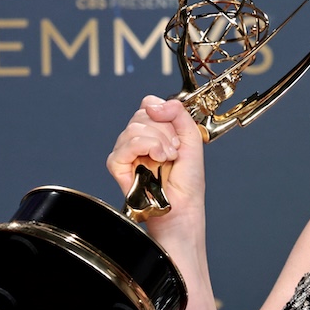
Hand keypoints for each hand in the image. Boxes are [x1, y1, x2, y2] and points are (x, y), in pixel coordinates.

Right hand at [107, 96, 206, 230]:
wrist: (184, 206)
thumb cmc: (188, 180)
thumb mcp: (192, 137)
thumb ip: (178, 112)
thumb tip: (153, 104)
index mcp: (155, 131)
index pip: (148, 105)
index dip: (163, 113)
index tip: (176, 133)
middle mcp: (139, 139)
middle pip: (141, 114)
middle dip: (164, 131)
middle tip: (174, 150)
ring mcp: (127, 152)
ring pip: (133, 128)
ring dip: (158, 142)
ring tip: (167, 158)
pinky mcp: (117, 166)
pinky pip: (124, 146)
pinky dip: (144, 148)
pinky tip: (156, 160)